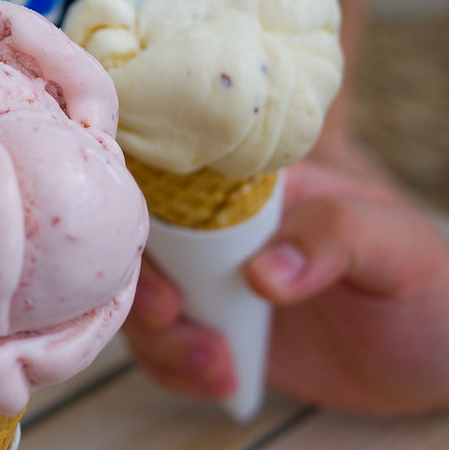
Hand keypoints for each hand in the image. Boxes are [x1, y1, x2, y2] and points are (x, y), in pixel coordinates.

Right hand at [124, 161, 448, 414]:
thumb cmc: (426, 286)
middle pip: (145, 244)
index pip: (179, 180)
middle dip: (145, 286)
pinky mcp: (214, 331)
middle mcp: (222, 232)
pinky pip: (162, 346)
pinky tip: (221, 382)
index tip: (162, 264)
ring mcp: (213, 283)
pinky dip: (173, 369)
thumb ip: (335, 236)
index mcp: (256, 190)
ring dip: (161, 338)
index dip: (148, 214)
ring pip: (143, 298)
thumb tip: (263, 273)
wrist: (436, 357)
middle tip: (172, 318)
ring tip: (217, 367)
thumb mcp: (395, 247)